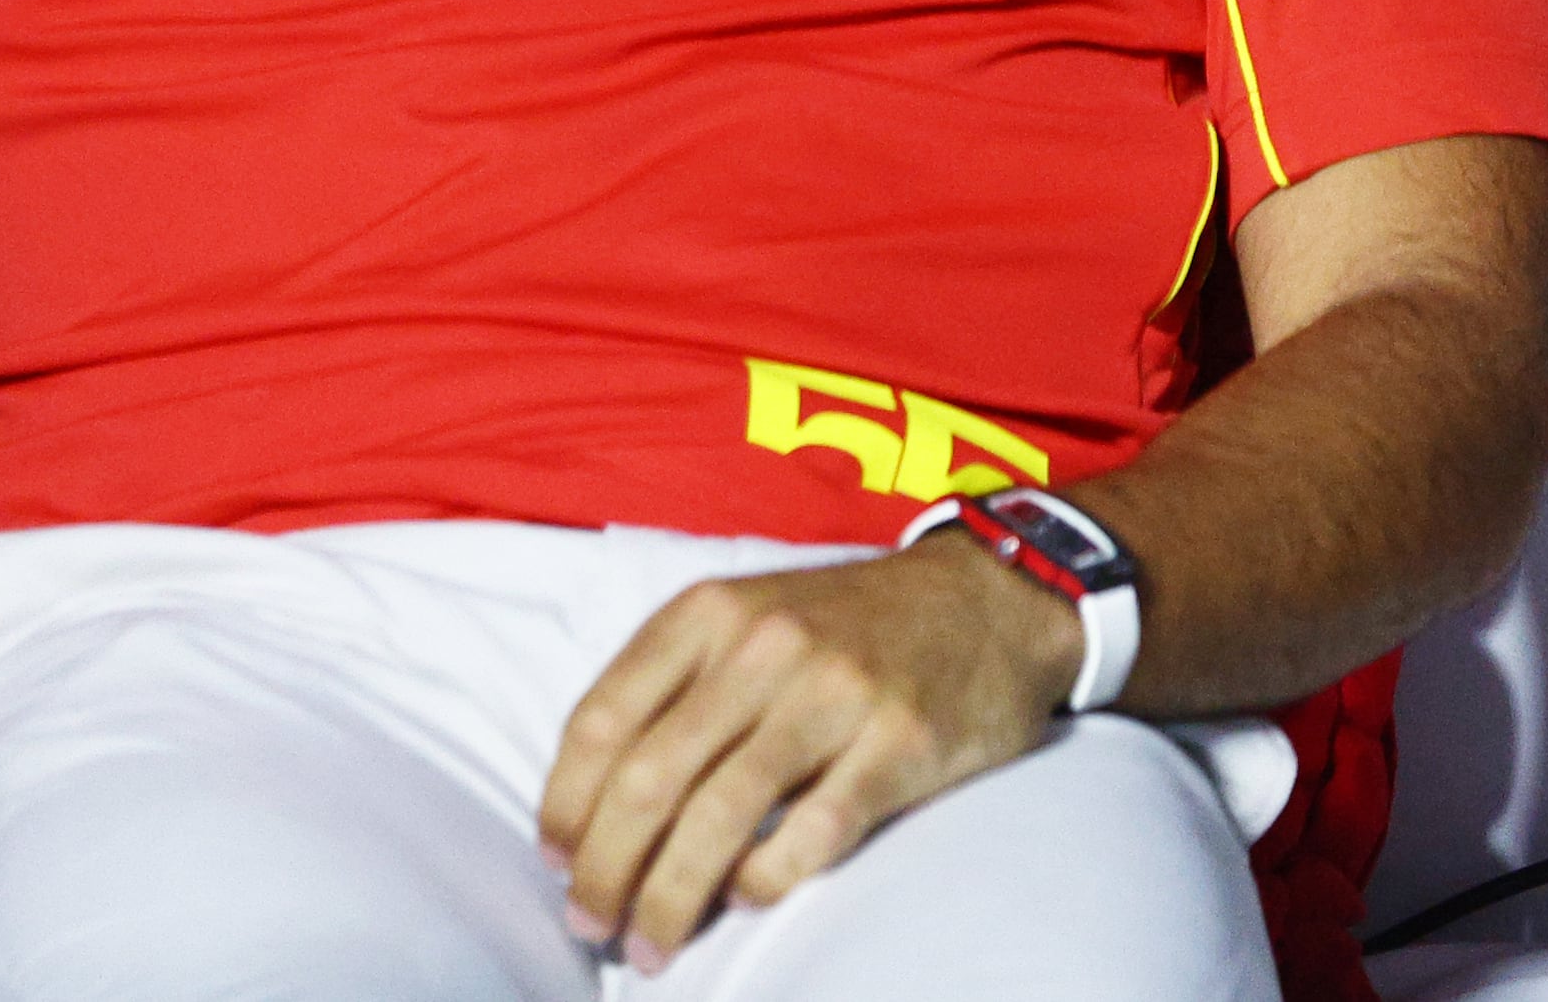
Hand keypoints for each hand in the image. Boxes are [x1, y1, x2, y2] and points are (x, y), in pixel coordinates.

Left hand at [539, 535, 1081, 961]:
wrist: (988, 600)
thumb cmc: (848, 626)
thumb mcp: (750, 615)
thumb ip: (674, 687)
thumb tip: (590, 812)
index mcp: (712, 611)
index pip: (601, 720)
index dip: (564, 807)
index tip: (558, 864)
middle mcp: (766, 645)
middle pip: (648, 781)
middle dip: (605, 873)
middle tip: (592, 925)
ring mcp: (837, 694)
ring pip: (719, 819)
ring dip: (668, 901)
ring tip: (650, 948)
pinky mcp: (901, 745)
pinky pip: (809, 837)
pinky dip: (762, 883)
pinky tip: (743, 900)